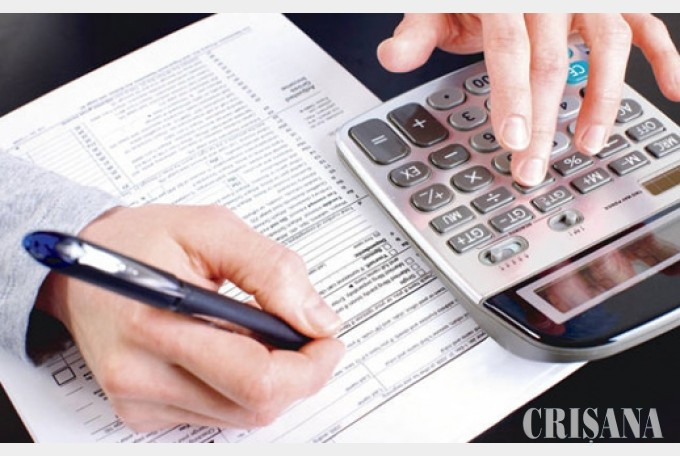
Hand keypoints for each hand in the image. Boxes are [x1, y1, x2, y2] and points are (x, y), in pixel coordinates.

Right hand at [35, 204, 344, 431]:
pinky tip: (233, 349)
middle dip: (300, 375)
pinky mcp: (140, 412)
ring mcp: (138, 398)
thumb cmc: (141, 240)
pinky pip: (216, 415)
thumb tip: (317, 319)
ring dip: (272, 380)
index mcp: (156, 321)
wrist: (83, 266)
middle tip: (311, 338)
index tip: (327, 341)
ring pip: (241, 415)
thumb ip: (272, 270)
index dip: (308, 366)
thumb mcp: (213, 229)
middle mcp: (140, 373)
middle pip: (254, 406)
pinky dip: (240, 387)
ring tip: (266, 334)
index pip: (255, 378)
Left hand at [378, 14, 679, 185]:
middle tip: (532, 170)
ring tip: (587, 144)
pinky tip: (672, 89)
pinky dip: (664, 55)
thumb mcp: (438, 4)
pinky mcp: (612, 0)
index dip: (511, 96)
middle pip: (550, 63)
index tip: (512, 140)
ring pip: (607, 44)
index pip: (509, 50)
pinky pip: (646, 24)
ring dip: (602, 98)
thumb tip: (393, 57)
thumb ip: (418, 31)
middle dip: (543, 123)